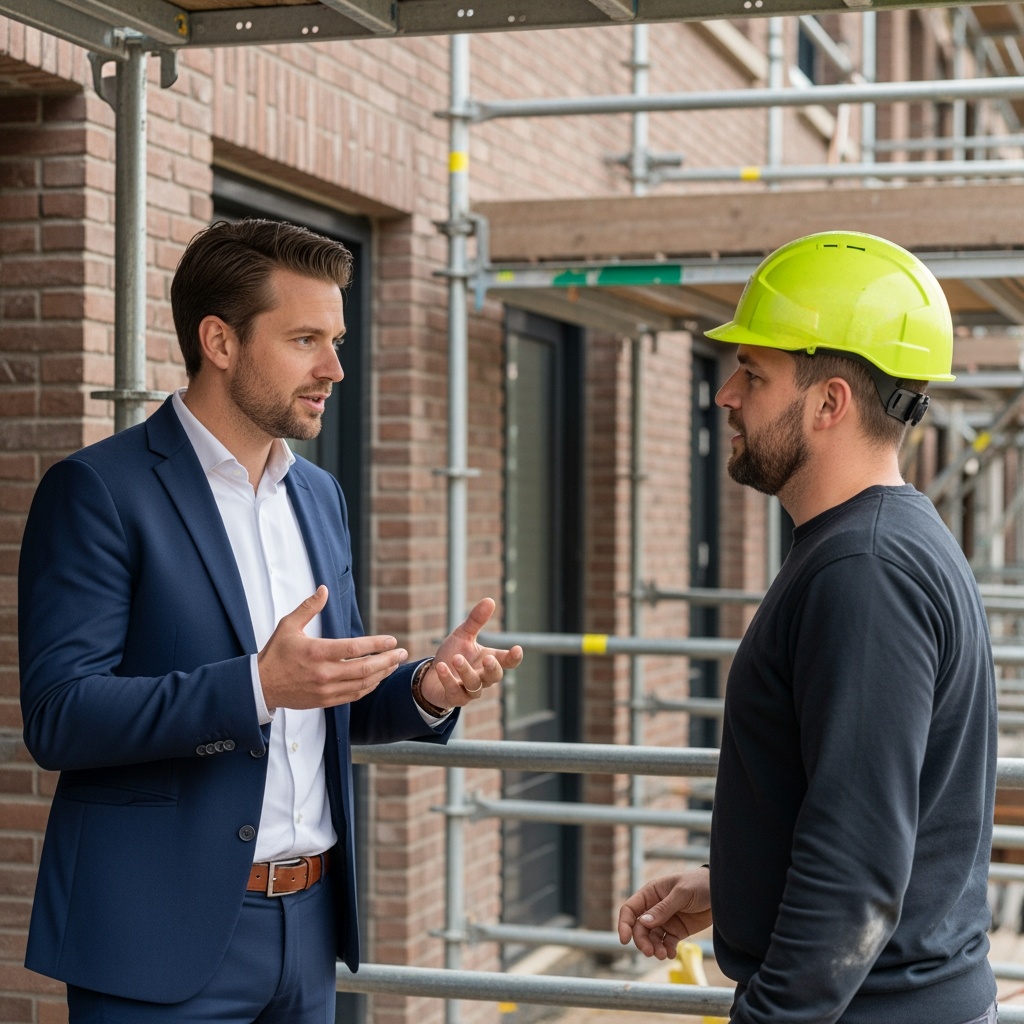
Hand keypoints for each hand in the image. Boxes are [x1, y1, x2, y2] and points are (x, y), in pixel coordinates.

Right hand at [258, 586, 408, 710]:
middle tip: (402, 653)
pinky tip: (378, 678)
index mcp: (317, 652)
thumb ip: (309, 607)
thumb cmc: (275, 653)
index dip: (377, 644)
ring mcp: (326, 689)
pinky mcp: (325, 700)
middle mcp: (324, 673)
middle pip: (365, 668)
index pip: (355, 648)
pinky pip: (354, 695)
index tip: (391, 640)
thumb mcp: (288, 626)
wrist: (260, 686)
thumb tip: (324, 589)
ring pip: (363, 684)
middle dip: (388, 660)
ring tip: (394, 664)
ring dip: (382, 673)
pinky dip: (369, 687)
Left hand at [418, 598, 522, 709]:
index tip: (517, 649)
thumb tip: (490, 600)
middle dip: (492, 668)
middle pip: (495, 676)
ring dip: (466, 671)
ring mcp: (470, 690)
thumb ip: (476, 621)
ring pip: (474, 684)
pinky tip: (441, 667)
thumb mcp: (463, 635)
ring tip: (456, 658)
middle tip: (487, 659)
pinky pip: (454, 691)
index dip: (514, 658)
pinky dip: (447, 679)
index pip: (507, 662)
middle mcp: (483, 677)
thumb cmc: (453, 654)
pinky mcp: (455, 697)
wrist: (432, 676)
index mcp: (489, 661)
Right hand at [617, 867, 711, 959]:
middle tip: (650, 952)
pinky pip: (666, 944)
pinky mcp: (677, 931)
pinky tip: (672, 954)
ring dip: (654, 948)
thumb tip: (643, 922)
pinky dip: (667, 951)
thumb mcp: (681, 893)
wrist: (722, 894)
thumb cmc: (699, 884)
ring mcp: (666, 920)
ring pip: (652, 938)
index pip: (631, 909)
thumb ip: (663, 908)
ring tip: (663, 955)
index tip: (625, 940)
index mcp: (651, 893)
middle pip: (640, 928)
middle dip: (642, 941)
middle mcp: (655, 908)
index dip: (624, 924)